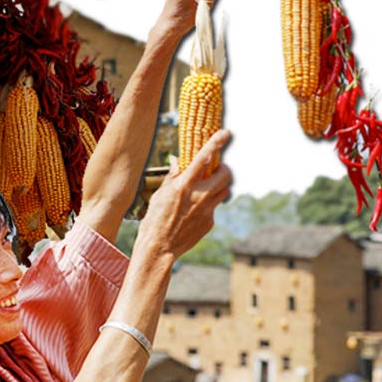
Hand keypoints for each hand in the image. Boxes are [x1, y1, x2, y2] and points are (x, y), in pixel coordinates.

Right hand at [160, 132, 230, 262]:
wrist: (159, 248)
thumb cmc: (155, 218)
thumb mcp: (161, 193)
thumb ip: (173, 176)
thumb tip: (177, 160)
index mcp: (184, 185)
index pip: (204, 158)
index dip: (216, 143)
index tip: (226, 133)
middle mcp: (199, 196)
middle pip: (226, 174)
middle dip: (224, 169)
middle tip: (217, 169)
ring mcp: (207, 210)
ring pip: (225, 191)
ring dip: (220, 187)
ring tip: (207, 189)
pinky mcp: (210, 222)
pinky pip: (214, 208)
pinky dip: (208, 206)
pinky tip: (195, 213)